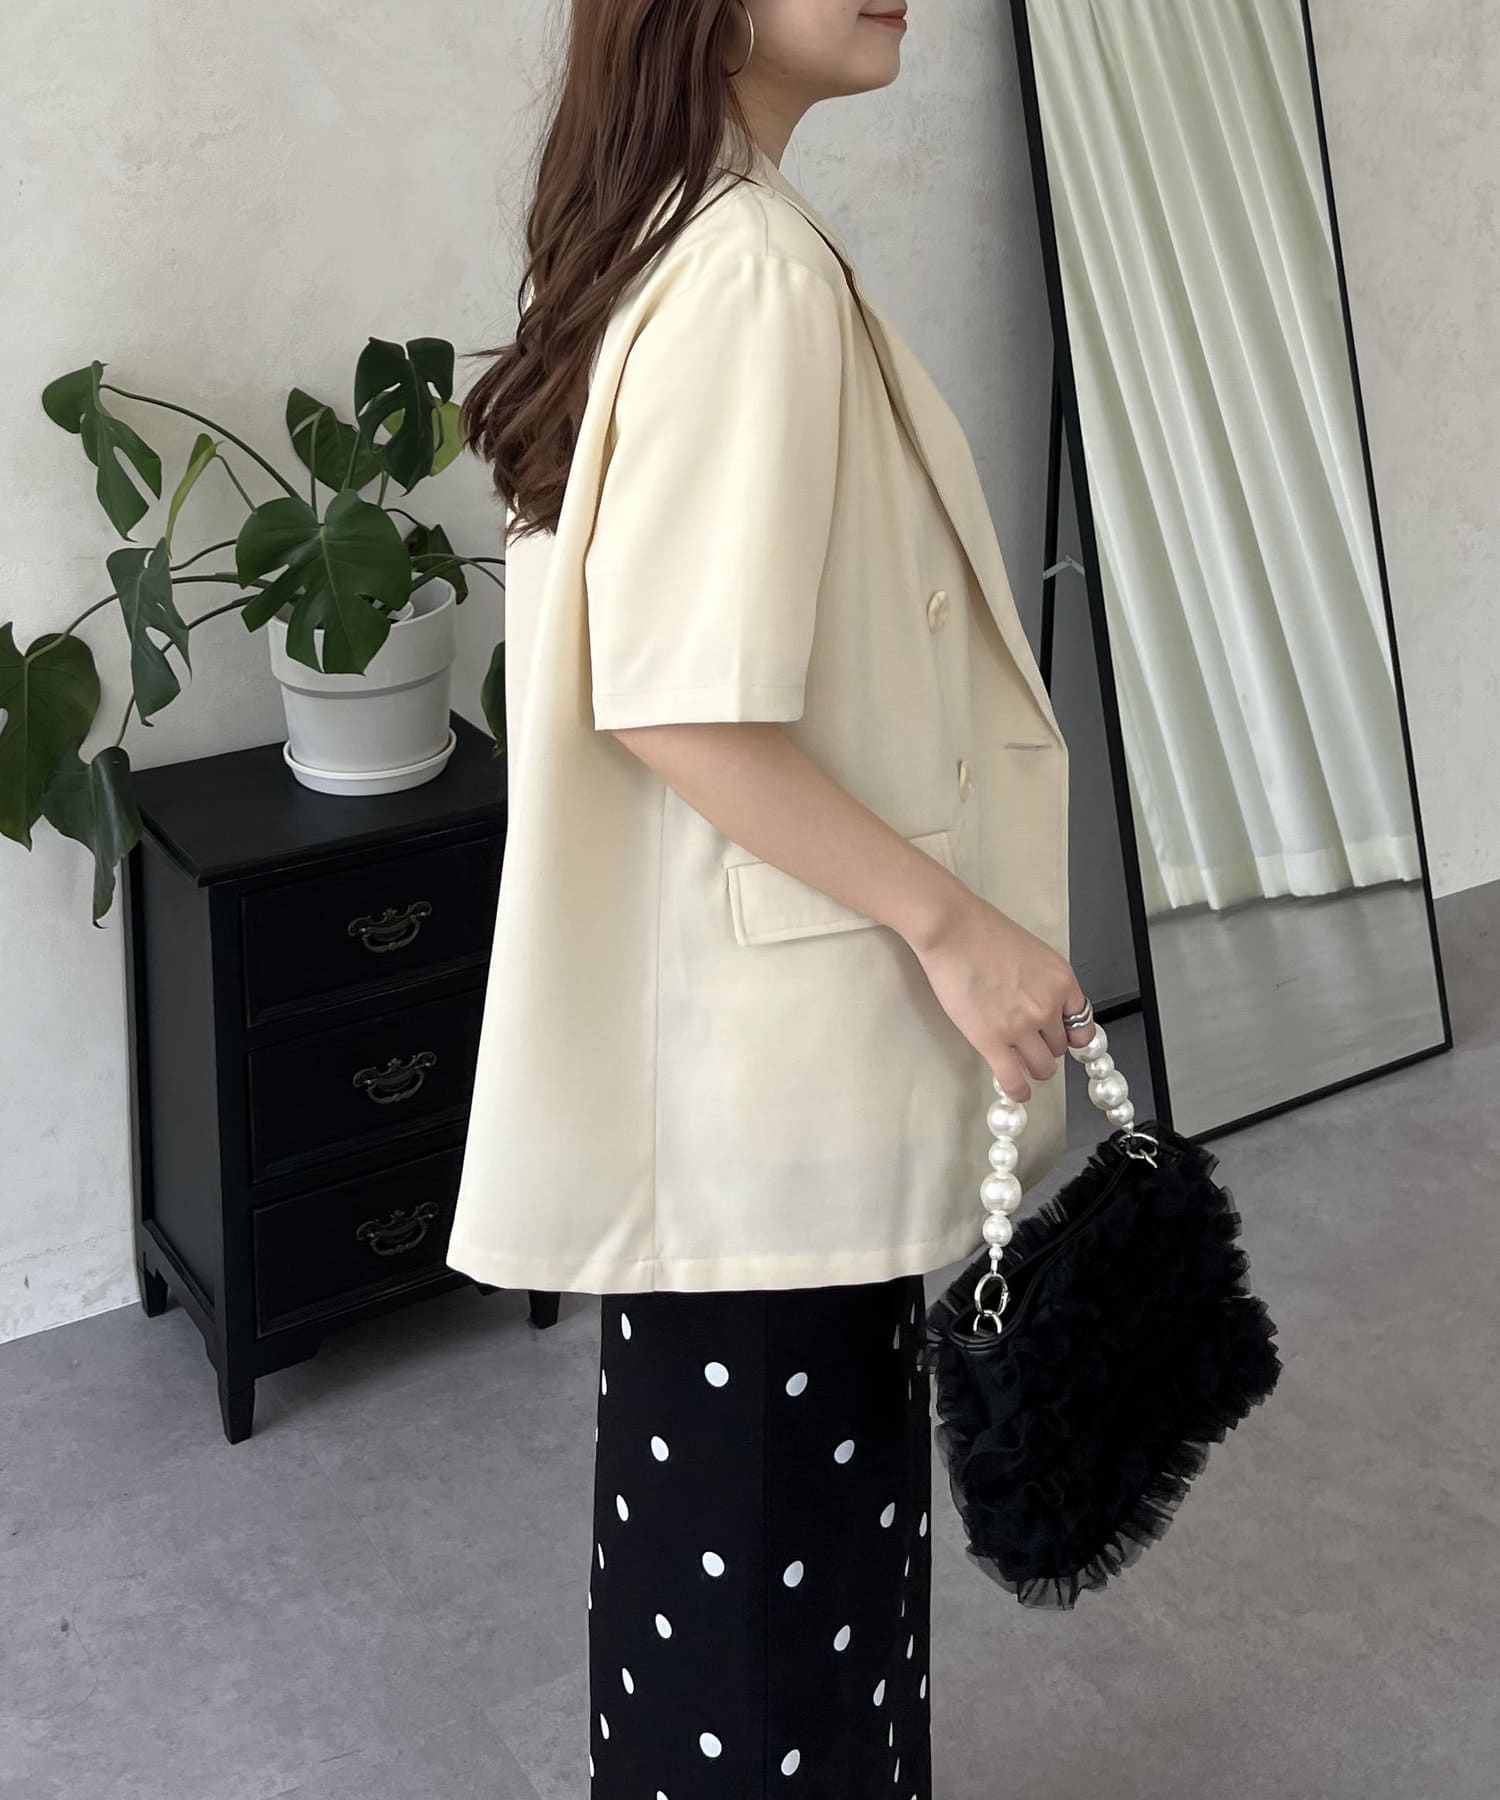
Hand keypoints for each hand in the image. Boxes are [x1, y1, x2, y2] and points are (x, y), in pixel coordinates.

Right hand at [911, 892, 1094, 1101]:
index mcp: (1061, 981)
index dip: (1069, 1037)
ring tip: (1018, 1062)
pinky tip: (1017, 1092)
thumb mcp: (1032, 953)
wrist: (953, 930)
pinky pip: (1014, 1078)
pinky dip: (1018, 1090)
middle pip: (1058, 1048)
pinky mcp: (992, 1039)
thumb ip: (1044, 983)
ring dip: (1032, 1068)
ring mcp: (1021, 1026)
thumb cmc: (983, 932)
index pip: (1082, 1026)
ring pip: (1042, 1067)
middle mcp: (1048, 1006)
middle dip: (1044, 1048)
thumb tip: (1041, 1008)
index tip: (1060, 1041)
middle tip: (1026, 1044)